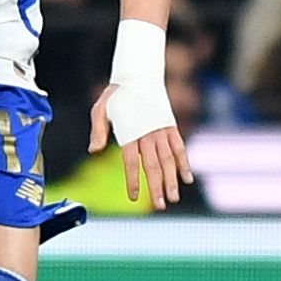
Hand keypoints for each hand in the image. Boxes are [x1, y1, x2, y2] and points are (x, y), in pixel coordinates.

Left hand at [90, 84, 192, 211]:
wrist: (138, 75)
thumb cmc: (116, 95)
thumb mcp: (100, 110)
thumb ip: (98, 131)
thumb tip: (93, 151)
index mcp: (130, 132)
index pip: (132, 161)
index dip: (133, 180)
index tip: (134, 196)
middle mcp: (148, 133)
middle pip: (153, 164)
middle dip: (157, 186)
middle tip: (160, 205)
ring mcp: (161, 130)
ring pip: (169, 159)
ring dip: (172, 179)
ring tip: (173, 198)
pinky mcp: (170, 126)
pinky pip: (179, 147)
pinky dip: (184, 163)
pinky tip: (187, 178)